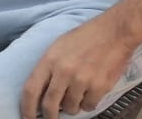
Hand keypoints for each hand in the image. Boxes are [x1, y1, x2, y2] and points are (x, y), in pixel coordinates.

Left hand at [20, 22, 134, 118]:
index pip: (31, 90)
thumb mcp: (59, 46)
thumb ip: (49, 68)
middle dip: (50, 116)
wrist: (115, 31)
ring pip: (71, 108)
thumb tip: (41, 92)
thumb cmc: (86, 37)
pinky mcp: (99, 87)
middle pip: (49, 105)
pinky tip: (91, 91)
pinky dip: (88, 103)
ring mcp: (82, 80)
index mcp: (50, 59)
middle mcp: (63, 71)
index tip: (27, 118)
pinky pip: (88, 106)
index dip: (26, 109)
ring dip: (73, 106)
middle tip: (52, 118)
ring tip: (78, 92)